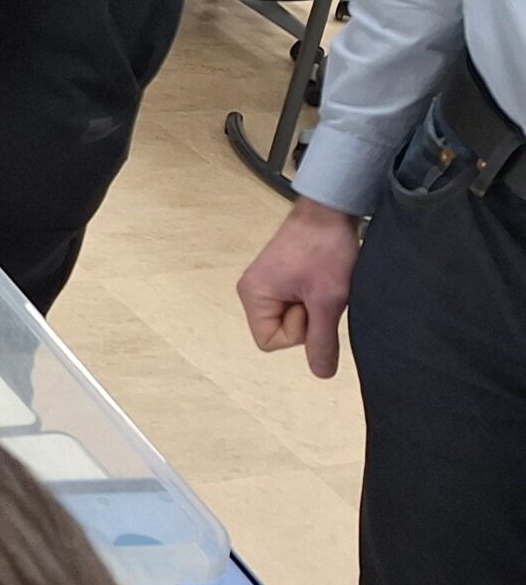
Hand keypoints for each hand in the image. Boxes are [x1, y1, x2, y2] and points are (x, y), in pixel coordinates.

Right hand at [238, 196, 361, 377]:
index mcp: (252, 295)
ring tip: (324, 281)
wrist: (331, 209)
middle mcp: (253, 290)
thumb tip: (321, 374)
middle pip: (281, 330)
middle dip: (308, 317)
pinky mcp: (282, 275)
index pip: (270, 342)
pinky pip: (297, 302)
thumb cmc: (325, 251)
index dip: (297, 331)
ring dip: (314, 306)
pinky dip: (314, 296)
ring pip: (293, 316)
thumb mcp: (327, 300)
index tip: (311, 304)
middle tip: (320, 290)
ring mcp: (267, 282)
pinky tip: (323, 277)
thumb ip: (322, 340)